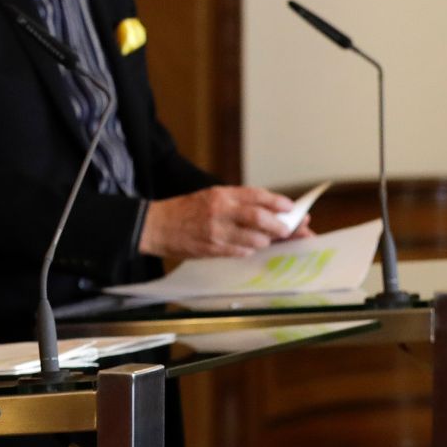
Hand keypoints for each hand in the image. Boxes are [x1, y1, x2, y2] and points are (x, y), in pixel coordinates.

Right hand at [140, 185, 299, 259]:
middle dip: (279, 226)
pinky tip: (246, 247)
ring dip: (265, 241)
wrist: (155, 226)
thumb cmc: (184, 211)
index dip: (278, 202)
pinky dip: (249, 250)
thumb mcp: (209, 196)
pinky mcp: (212, 249)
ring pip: (255, 239)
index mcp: (220, 195)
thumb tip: (268, 210)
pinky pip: (241, 252)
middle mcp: (220, 211)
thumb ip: (236, 202)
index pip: (258, 196)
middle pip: (260, 219)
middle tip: (286, 230)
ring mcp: (216, 232)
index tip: (290, 208)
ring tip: (263, 239)